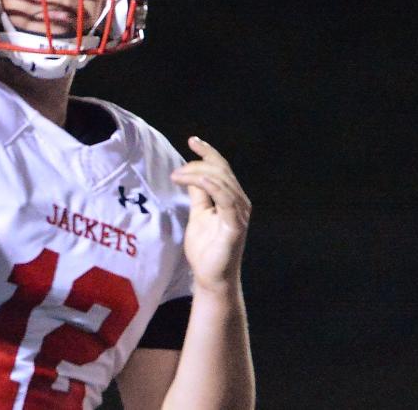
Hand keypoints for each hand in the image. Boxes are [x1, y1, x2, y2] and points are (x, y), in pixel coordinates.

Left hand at [171, 136, 250, 293]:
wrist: (211, 277)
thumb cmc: (206, 248)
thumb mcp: (199, 213)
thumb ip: (198, 194)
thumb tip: (191, 173)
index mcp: (232, 198)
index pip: (222, 169)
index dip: (209, 153)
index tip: (193, 140)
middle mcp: (240, 202)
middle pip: (221, 171)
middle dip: (199, 162)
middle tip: (177, 170)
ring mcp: (240, 213)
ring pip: (221, 181)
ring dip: (197, 173)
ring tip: (177, 175)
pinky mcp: (236, 225)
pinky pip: (225, 198)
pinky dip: (210, 185)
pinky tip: (195, 180)